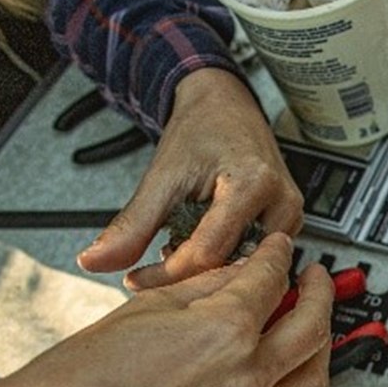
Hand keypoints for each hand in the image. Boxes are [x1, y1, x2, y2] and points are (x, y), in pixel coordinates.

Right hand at [0, 233, 331, 386]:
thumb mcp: (149, 308)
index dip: (278, 256)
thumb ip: (207, 288)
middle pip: (311, 327)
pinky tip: (298, 385)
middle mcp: (247, 378)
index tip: (280, 250)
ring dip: (322, 346)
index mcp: (225, 332)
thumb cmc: (84, 378)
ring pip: (314, 380)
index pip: (272, 280)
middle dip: (321, 295)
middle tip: (317, 280)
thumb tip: (242, 273)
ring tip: (314, 327)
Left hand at [77, 68, 303, 288]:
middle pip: (229, 265)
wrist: (225, 108)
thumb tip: (97, 261)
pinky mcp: (289, 225)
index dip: (167, 273)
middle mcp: (281, 204)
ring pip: (243, 267)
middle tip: (153, 265)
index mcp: (253, 185)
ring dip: (206, 268)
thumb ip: (131, 225)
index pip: (208, 253)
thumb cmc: (201, 132)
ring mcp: (291, 216)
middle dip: (188, 273)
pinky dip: (222, 259)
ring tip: (178, 248)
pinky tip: (200, 246)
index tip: (137, 278)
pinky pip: (253, 257)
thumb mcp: (161, 177)